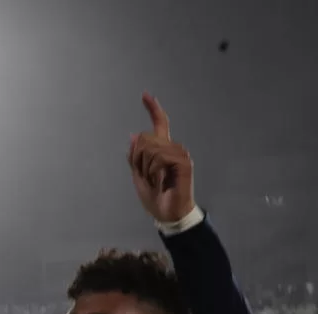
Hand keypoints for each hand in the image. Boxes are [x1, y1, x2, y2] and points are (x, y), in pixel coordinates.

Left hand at [128, 94, 195, 223]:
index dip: (153, 109)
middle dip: (138, 160)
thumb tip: (134, 135)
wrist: (167, 214)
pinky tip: (161, 181)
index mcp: (162, 149)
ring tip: (156, 181)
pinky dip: (154, 172)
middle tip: (148, 177)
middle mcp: (173, 148)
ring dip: (146, 168)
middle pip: (145, 139)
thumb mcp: (138, 176)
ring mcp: (180, 154)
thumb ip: (135, 156)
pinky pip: (160, 158)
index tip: (145, 95)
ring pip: (150, 148)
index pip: (159, 124)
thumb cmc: (155, 197)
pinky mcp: (184, 163)